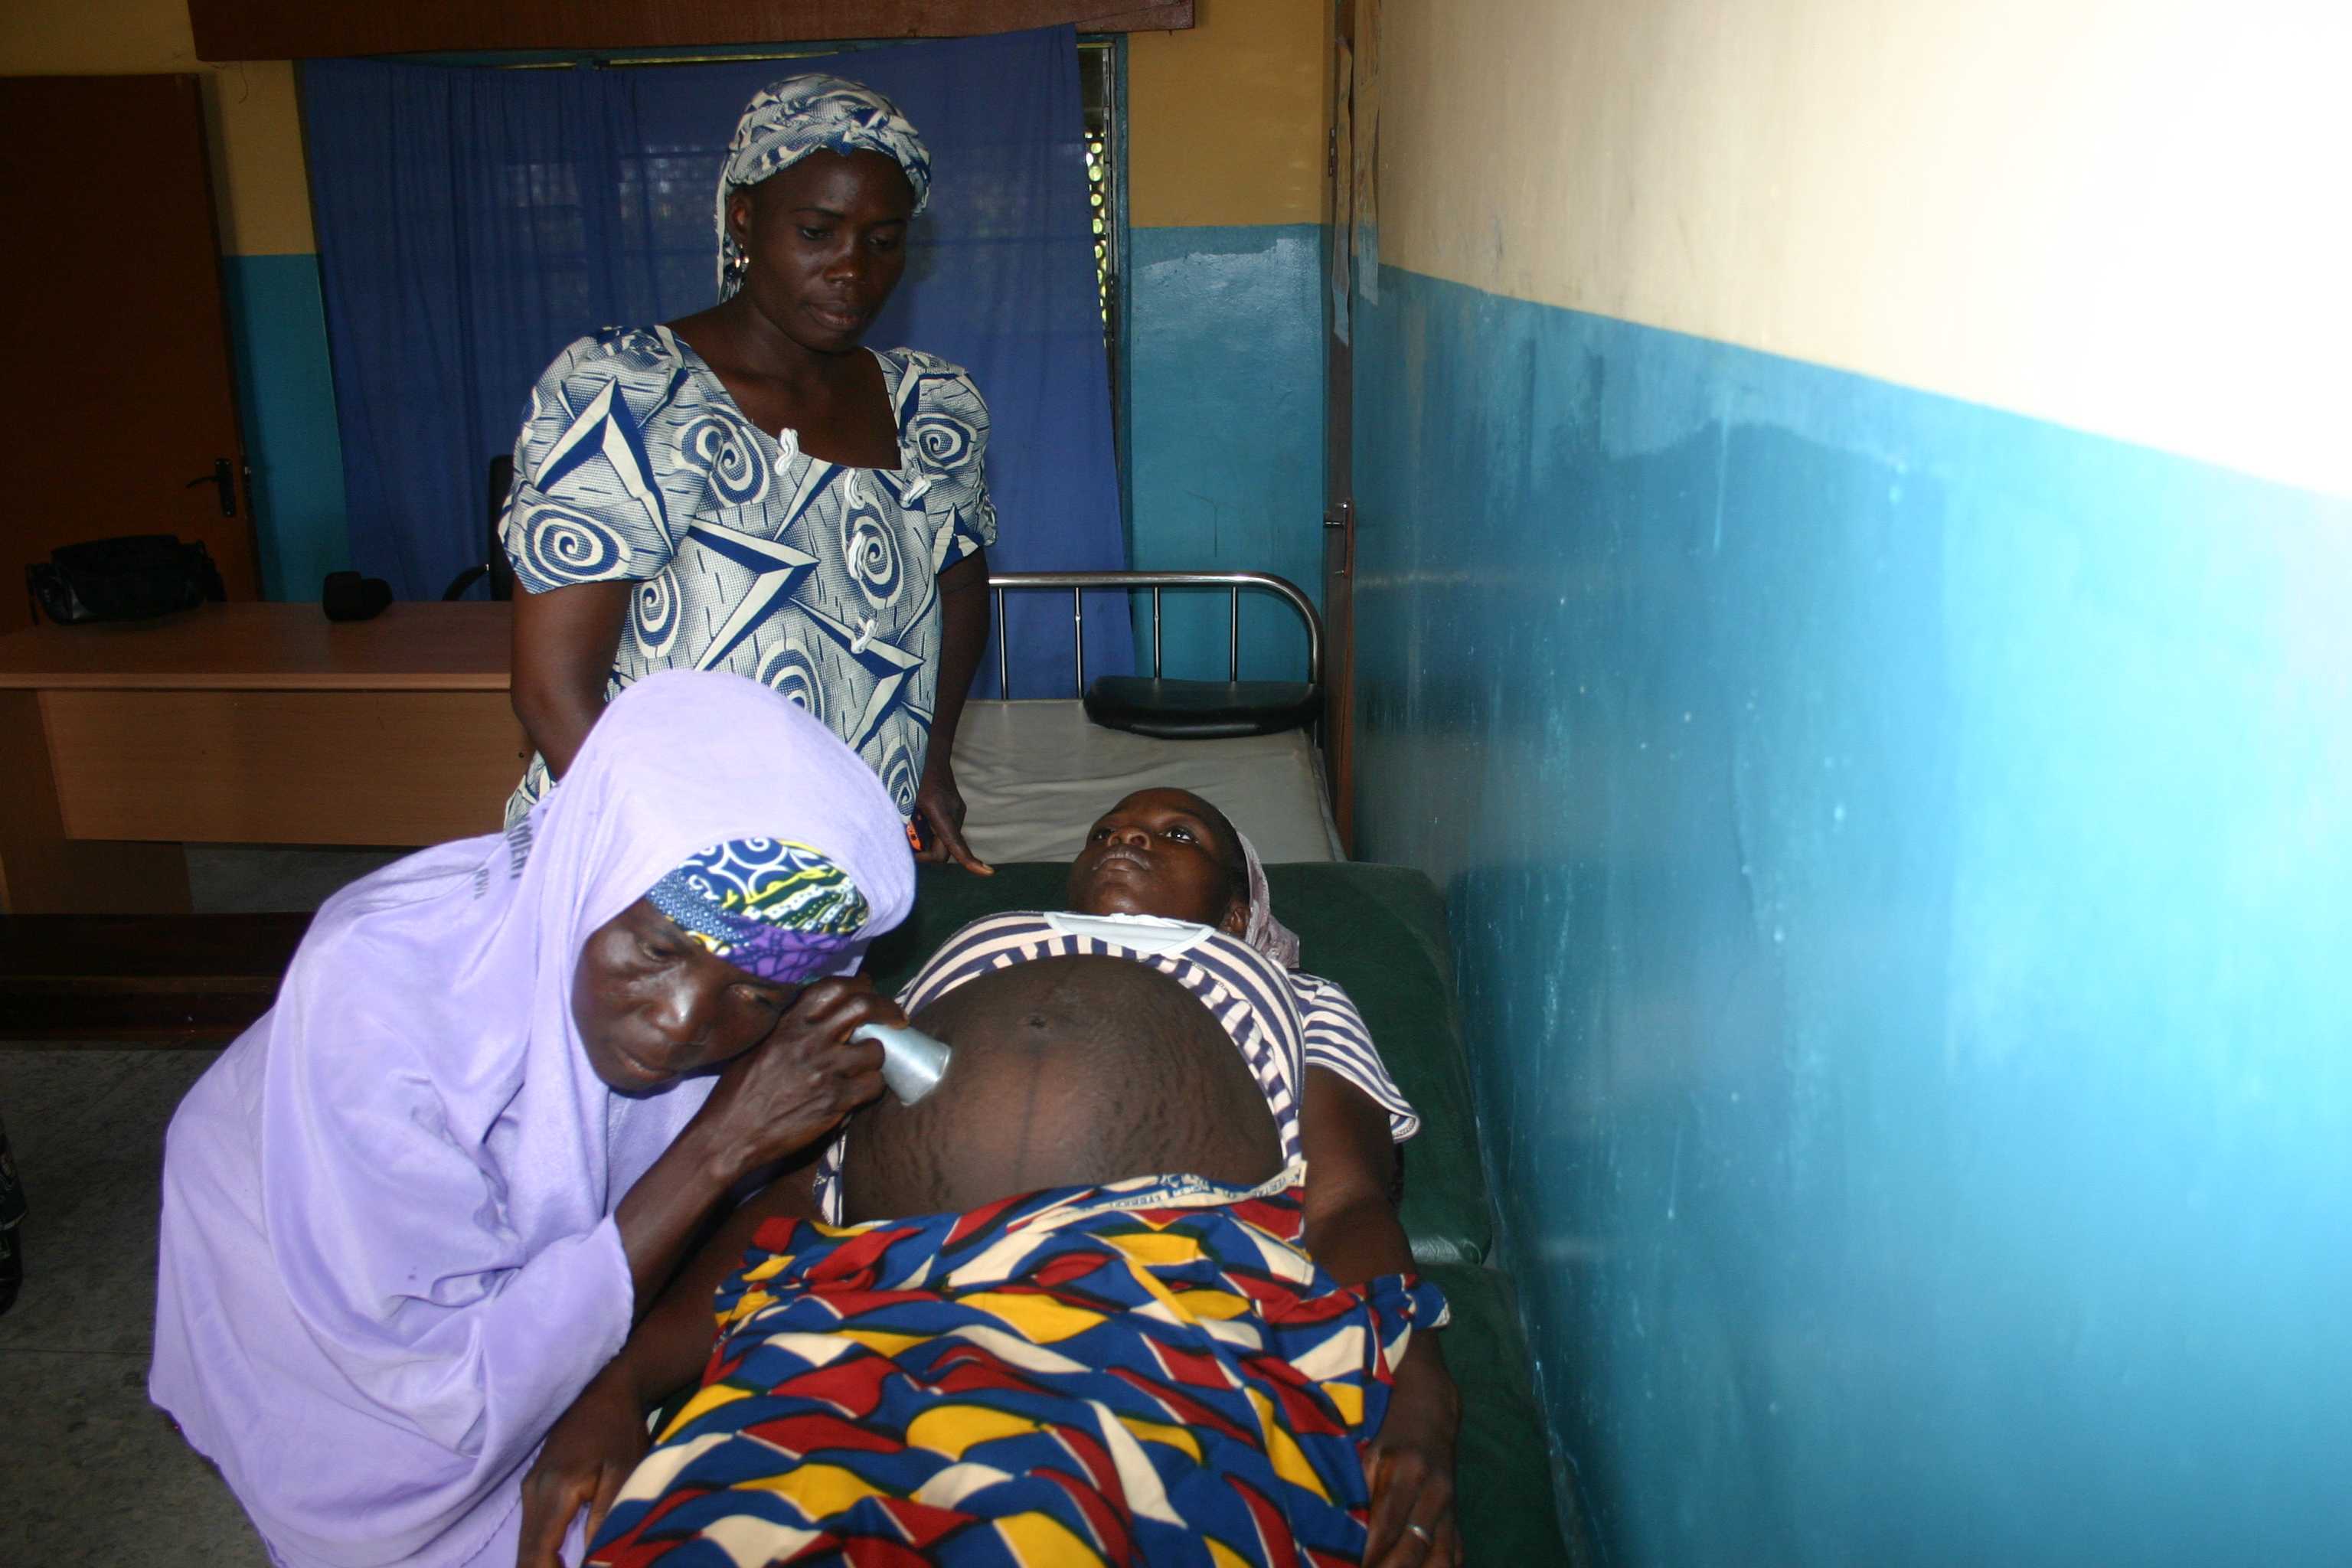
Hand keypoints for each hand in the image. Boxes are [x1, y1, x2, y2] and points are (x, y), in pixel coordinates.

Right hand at [516, 1369, 645, 1566]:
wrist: (606, 1390)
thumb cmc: (620, 1431)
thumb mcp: (623, 1473)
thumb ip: (606, 1517)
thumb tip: (595, 1559)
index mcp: (554, 1491)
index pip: (538, 1553)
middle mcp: (533, 1493)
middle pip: (526, 1553)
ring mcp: (529, 1489)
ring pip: (527, 1543)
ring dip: (543, 1564)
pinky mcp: (534, 1487)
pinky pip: (532, 1530)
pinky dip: (542, 1551)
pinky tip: (562, 1561)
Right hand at [692, 979, 900, 1174]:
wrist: (729, 1134)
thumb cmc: (739, 1089)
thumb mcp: (759, 1044)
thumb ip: (791, 1023)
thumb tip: (824, 1005)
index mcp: (788, 1022)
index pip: (834, 986)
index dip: (860, 985)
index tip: (870, 989)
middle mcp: (808, 1040)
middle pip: (863, 1007)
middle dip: (887, 1008)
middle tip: (896, 1018)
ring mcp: (824, 1070)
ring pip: (876, 1050)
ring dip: (878, 1055)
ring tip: (869, 1063)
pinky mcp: (834, 1102)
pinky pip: (873, 1085)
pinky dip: (874, 1085)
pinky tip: (863, 1089)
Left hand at [913, 757, 990, 873]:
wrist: (928, 749)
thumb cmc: (910, 772)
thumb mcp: (900, 798)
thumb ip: (903, 822)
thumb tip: (905, 844)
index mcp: (940, 810)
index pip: (956, 844)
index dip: (971, 862)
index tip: (987, 873)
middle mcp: (954, 813)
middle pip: (947, 849)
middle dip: (926, 854)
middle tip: (906, 844)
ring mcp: (957, 810)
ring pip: (945, 839)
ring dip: (927, 842)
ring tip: (909, 827)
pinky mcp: (954, 808)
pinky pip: (945, 830)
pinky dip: (932, 833)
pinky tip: (918, 820)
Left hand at [1362, 1350, 1462, 1566]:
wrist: (1429, 1402)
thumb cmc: (1386, 1422)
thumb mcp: (1367, 1446)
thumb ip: (1356, 1484)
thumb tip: (1336, 1529)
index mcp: (1406, 1471)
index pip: (1386, 1528)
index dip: (1369, 1557)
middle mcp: (1434, 1492)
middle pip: (1414, 1549)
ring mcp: (1449, 1505)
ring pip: (1440, 1558)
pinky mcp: (1455, 1513)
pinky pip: (1454, 1553)